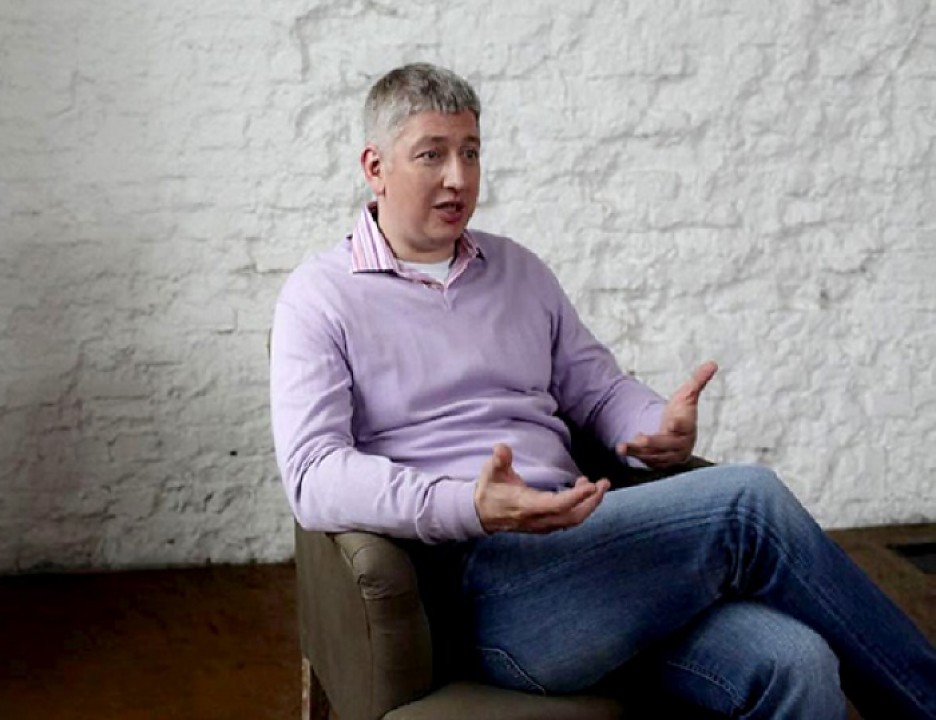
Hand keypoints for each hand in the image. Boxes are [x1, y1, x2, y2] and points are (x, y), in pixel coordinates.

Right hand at [473, 444, 609, 533]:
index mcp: (527, 505)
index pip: (556, 505)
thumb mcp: (491, 472)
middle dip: (592, 501)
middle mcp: (538, 519)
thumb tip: (501, 448)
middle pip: (573, 516)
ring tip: (596, 484)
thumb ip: (499, 460)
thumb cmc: (489, 489)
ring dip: (589, 504)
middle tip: (604, 483)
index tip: (591, 485)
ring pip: (573, 520)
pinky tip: (583, 490)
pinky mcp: (546, 525)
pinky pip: (569, 519)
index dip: (576, 497)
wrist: (482, 514)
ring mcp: (543, 525)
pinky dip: (581, 507)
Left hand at [616, 361, 717, 468]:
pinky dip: (637, 457)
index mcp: (688, 425)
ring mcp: (671, 456)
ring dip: (637, 453)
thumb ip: (698, 380)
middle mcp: (681, 444)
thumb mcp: (687, 395)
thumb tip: (712, 363)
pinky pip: (649, 463)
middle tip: (637, 439)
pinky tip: (624, 450)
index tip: (672, 423)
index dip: (679, 424)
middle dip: (651, 443)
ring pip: (654, 456)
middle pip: (666, 444)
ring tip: (621, 447)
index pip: (684, 425)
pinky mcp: (661, 463)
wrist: (678, 434)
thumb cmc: (682, 412)